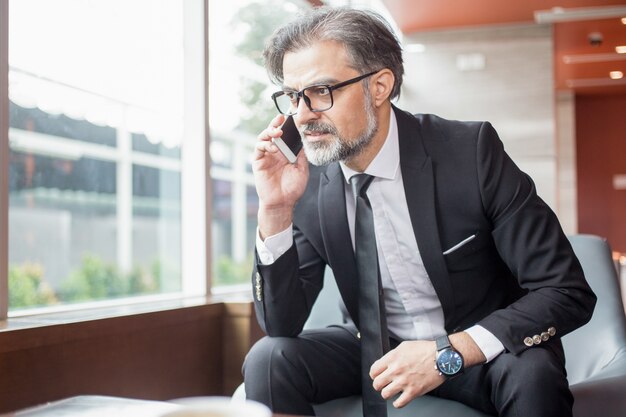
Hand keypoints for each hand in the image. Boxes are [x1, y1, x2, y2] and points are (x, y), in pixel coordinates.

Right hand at [253, 114, 307, 237]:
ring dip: (269, 132)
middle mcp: (274, 152)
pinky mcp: (258, 162)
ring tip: (277, 132)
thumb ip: (302, 154)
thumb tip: (305, 139)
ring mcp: (266, 156)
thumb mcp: (302, 169)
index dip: (286, 126)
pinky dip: (265, 145)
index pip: (284, 135)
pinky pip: (258, 149)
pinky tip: (273, 147)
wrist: (283, 203)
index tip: (291, 117)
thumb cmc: (293, 188)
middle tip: (281, 118)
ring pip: (263, 138)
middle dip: (275, 123)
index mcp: (285, 152)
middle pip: (272, 133)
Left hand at [370, 340, 444, 407]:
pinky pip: (399, 403)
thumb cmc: (425, 350)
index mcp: (393, 358)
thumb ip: (393, 355)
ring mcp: (404, 382)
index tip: (377, 375)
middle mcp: (396, 370)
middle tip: (384, 384)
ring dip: (387, 393)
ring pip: (385, 394)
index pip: (373, 370)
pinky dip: (397, 403)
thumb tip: (385, 362)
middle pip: (376, 383)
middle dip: (379, 384)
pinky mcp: (413, 391)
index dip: (374, 374)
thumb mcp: (404, 346)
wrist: (441, 357)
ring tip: (392, 391)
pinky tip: (400, 399)